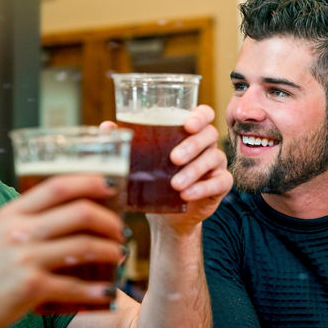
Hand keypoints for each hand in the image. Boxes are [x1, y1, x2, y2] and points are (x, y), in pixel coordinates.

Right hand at [0, 175, 124, 327]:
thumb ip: (29, 219)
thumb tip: (72, 210)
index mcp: (12, 213)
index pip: (57, 185)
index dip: (89, 182)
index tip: (110, 186)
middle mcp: (19, 231)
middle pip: (79, 212)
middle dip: (109, 220)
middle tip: (119, 229)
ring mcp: (25, 259)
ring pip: (84, 247)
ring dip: (110, 251)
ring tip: (119, 255)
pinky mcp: (30, 288)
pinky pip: (74, 286)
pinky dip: (96, 290)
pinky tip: (107, 292)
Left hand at [99, 105, 232, 235]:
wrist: (166, 214)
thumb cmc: (155, 177)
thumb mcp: (141, 159)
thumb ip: (128, 141)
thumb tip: (107, 126)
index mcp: (190, 130)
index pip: (204, 113)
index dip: (200, 116)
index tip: (188, 124)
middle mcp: (206, 143)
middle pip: (209, 134)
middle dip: (192, 145)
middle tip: (173, 158)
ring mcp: (216, 163)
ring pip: (213, 158)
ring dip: (194, 170)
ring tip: (175, 184)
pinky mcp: (220, 184)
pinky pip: (220, 182)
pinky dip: (203, 188)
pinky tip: (187, 195)